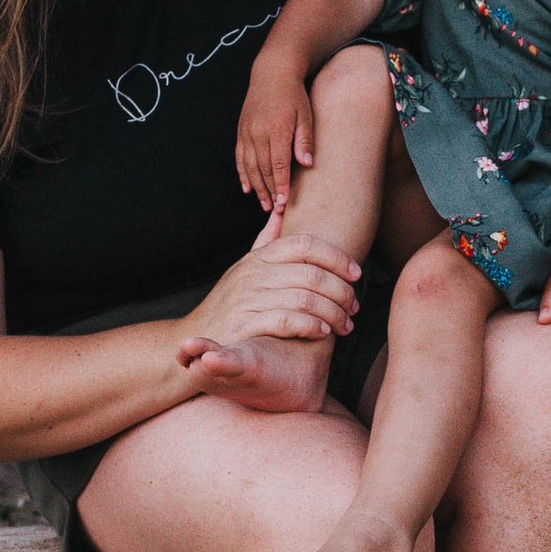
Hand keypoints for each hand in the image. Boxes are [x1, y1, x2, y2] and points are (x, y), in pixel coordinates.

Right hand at [183, 216, 361, 349]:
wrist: (195, 341)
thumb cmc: (227, 305)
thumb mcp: (242, 268)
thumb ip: (265, 241)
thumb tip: (280, 210)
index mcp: (258, 258)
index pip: (305, 244)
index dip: (336, 256)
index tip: (356, 273)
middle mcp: (253, 274)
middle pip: (312, 273)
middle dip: (342, 291)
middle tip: (354, 307)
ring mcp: (247, 298)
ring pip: (305, 298)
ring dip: (334, 313)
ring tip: (346, 325)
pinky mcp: (244, 325)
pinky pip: (288, 320)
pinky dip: (312, 325)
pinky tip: (323, 332)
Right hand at [236, 56, 316, 212]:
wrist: (272, 73)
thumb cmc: (294, 95)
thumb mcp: (305, 115)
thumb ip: (304, 140)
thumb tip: (306, 164)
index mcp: (276, 130)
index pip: (278, 165)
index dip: (281, 186)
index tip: (283, 203)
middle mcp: (258, 133)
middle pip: (263, 169)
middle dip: (269, 191)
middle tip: (275, 210)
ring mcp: (247, 132)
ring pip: (250, 166)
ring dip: (256, 187)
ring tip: (263, 203)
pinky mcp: (241, 130)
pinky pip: (240, 157)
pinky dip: (242, 173)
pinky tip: (246, 187)